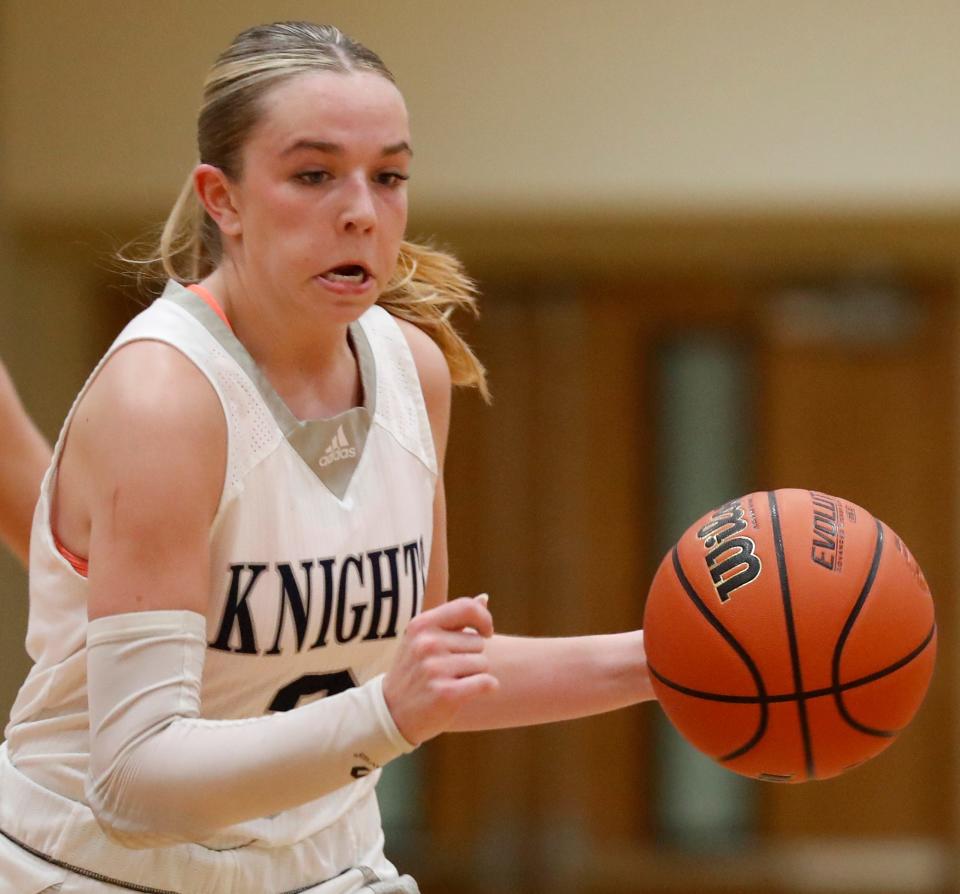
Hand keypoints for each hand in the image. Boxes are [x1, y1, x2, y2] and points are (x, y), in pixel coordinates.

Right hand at [383, 594, 498, 744]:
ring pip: (483, 663)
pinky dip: (487, 687)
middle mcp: (427, 643)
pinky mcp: (445, 693)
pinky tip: (470, 691)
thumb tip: (484, 599)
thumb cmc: (414, 672)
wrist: (391, 712)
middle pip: (478, 642)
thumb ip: (454, 619)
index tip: (485, 633)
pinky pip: (486, 682)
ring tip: (450, 681)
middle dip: (472, 655)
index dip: (483, 620)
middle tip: (448, 669)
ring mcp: (434, 668)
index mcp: (421, 625)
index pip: (467, 607)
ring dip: (475, 674)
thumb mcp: (424, 639)